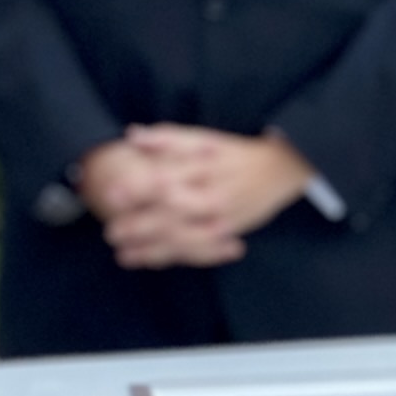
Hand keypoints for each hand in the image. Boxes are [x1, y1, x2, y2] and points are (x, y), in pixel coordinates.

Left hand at [90, 125, 307, 266]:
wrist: (283, 168)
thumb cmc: (234, 153)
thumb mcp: (204, 139)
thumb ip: (167, 139)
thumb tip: (131, 135)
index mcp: (205, 166)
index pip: (169, 177)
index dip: (140, 188)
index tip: (112, 195)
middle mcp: (215, 193)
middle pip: (174, 212)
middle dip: (142, 225)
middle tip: (113, 232)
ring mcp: (224, 217)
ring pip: (185, 237)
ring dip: (152, 248)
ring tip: (123, 254)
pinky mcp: (229, 233)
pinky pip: (200, 251)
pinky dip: (173, 257)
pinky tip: (145, 260)